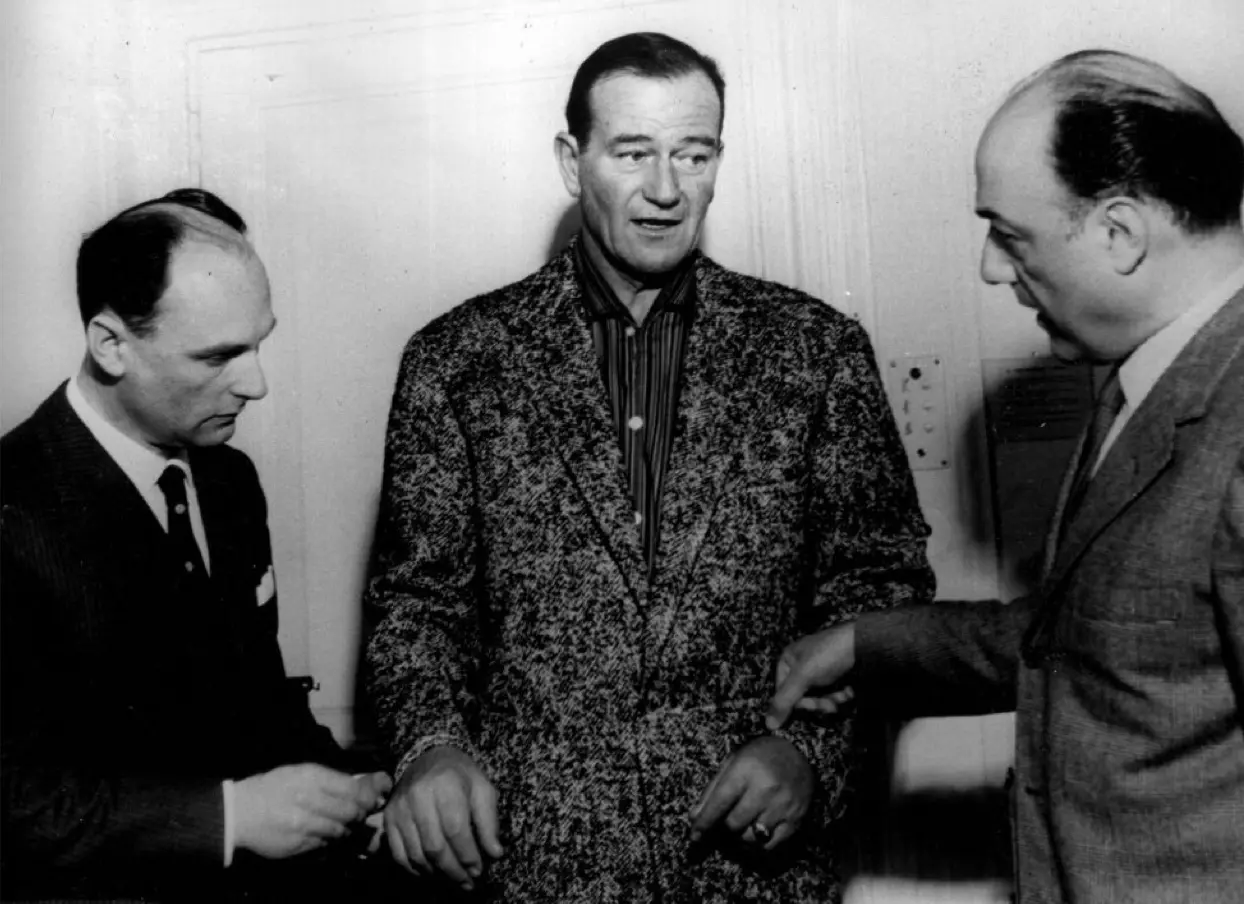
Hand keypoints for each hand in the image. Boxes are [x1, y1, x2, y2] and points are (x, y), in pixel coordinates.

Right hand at [233, 763, 389, 858]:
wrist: (240, 812)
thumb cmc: (273, 788)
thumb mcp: (301, 772)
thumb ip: (330, 779)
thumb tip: (361, 785)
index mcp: (311, 778)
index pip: (354, 787)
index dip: (373, 790)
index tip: (383, 789)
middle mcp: (309, 801)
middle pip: (352, 811)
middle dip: (363, 810)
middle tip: (364, 809)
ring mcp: (304, 825)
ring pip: (342, 829)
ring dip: (348, 826)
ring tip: (345, 821)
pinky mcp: (299, 845)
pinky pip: (326, 843)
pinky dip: (331, 838)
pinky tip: (326, 831)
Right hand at [384, 745, 503, 890]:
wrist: (426, 756)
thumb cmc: (460, 775)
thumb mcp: (482, 788)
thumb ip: (489, 821)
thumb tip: (495, 853)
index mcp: (446, 785)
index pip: (456, 830)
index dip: (468, 855)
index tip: (479, 870)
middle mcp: (418, 796)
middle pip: (435, 846)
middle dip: (454, 871)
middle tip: (468, 882)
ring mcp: (400, 808)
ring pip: (416, 854)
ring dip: (436, 874)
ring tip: (453, 880)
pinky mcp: (388, 818)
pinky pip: (399, 854)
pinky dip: (415, 869)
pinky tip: (432, 873)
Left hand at [688, 736, 813, 849]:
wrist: (801, 752)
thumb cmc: (761, 756)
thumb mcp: (733, 761)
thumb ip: (712, 789)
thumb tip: (693, 817)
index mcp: (747, 769)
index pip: (720, 803)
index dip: (704, 822)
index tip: (694, 836)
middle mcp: (766, 788)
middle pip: (734, 824)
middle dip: (724, 826)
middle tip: (724, 820)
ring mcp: (782, 806)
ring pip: (751, 838)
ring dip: (739, 836)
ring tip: (740, 825)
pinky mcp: (795, 820)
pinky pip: (769, 846)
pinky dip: (757, 844)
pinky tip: (753, 833)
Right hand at [766, 622, 857, 729]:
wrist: (864, 644)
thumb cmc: (828, 654)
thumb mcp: (803, 676)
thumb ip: (785, 701)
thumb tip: (768, 724)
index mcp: (788, 660)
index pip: (783, 691)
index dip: (796, 703)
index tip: (811, 709)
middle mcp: (802, 664)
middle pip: (802, 695)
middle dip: (817, 703)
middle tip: (830, 706)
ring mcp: (820, 669)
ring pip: (819, 696)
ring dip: (831, 701)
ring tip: (843, 698)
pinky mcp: (836, 674)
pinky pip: (832, 691)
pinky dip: (840, 695)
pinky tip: (849, 692)